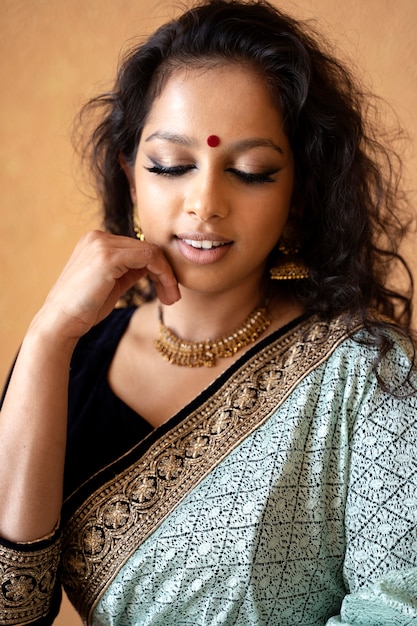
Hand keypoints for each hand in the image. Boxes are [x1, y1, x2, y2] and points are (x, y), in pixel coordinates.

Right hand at [33, 230, 179, 340]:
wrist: (61, 322)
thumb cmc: (84, 309)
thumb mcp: (112, 285)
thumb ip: (129, 271)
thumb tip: (152, 266)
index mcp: (96, 241)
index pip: (138, 248)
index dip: (158, 268)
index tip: (167, 291)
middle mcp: (98, 237)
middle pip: (147, 248)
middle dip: (166, 273)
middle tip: (172, 297)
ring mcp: (102, 244)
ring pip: (151, 251)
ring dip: (167, 275)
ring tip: (171, 298)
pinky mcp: (108, 256)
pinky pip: (149, 258)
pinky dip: (163, 274)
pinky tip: (165, 293)